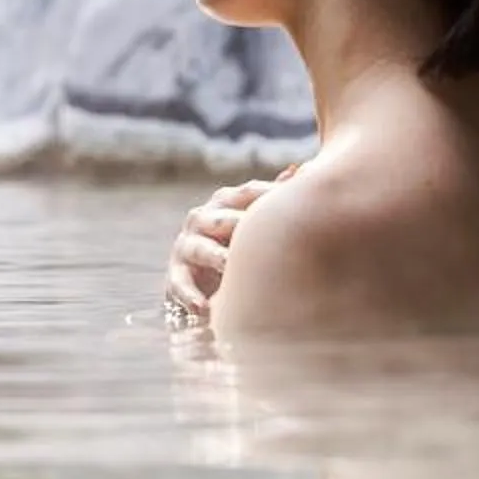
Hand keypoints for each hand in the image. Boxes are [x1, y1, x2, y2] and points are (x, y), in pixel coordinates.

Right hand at [162, 169, 294, 330]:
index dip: (269, 197)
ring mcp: (186, 246)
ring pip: (200, 249)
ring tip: (228, 265)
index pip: (248, 194)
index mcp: (224, 202)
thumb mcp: (253, 219)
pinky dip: (190, 295)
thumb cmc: (236, 242)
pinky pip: (180, 283)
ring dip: (214, 257)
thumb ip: (273, 197)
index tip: (295, 205)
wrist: (200, 279)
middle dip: (239, 227)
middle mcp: (202, 219)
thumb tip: (302, 169)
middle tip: (261, 237)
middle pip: (223, 220)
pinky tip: (205, 308)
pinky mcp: (176, 275)